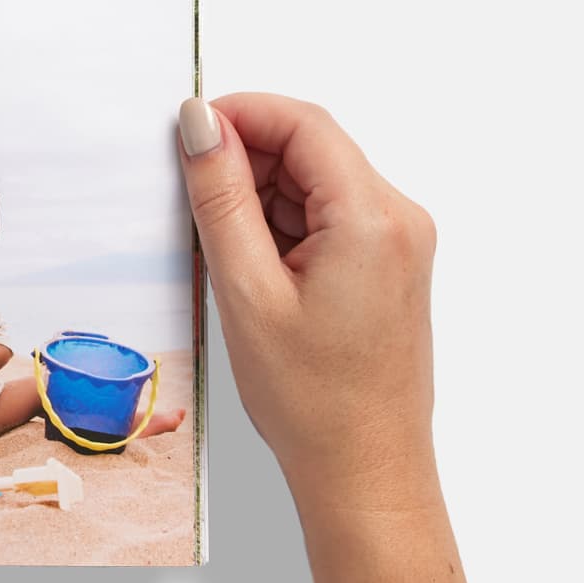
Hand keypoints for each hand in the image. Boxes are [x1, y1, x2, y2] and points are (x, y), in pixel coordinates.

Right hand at [179, 94, 437, 511]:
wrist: (365, 468)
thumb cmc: (313, 399)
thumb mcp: (246, 290)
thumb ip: (221, 197)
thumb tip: (201, 125)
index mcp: (374, 218)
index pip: (304, 124)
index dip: (239, 114)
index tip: (184, 132)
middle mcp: (399, 219)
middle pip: (312, 148)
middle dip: (245, 159)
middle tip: (186, 198)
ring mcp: (398, 242)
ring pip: (315, 183)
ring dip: (259, 196)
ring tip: (218, 252)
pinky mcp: (387, 264)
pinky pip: (327, 217)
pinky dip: (280, 226)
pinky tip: (248, 267)